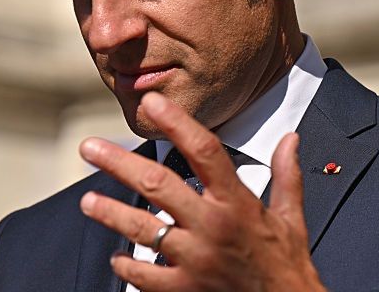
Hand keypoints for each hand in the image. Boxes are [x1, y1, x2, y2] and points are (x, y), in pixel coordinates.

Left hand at [78, 92, 325, 291]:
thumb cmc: (286, 266)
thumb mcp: (291, 218)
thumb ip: (285, 175)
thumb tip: (290, 139)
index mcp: (237, 203)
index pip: (204, 151)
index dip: (177, 123)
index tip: (152, 103)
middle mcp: (212, 227)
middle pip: (157, 184)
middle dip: (118, 163)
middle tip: (90, 147)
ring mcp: (195, 260)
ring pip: (142, 229)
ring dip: (110, 212)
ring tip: (87, 200)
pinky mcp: (185, 289)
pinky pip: (144, 276)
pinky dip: (127, 264)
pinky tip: (117, 255)